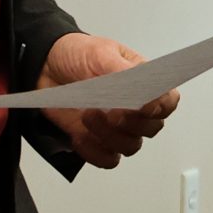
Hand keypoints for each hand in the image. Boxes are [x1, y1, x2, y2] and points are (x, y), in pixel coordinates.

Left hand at [37, 33, 178, 169]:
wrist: (44, 65)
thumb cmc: (77, 54)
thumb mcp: (100, 53)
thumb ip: (123, 72)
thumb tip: (143, 91)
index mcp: (143, 82)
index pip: (167, 102)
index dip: (160, 107)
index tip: (143, 105)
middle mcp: (134, 108)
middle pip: (151, 128)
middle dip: (131, 123)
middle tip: (111, 111)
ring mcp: (116, 127)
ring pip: (129, 146)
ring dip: (109, 135)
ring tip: (88, 115)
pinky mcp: (97, 141)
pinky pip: (107, 158)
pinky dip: (94, 151)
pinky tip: (80, 135)